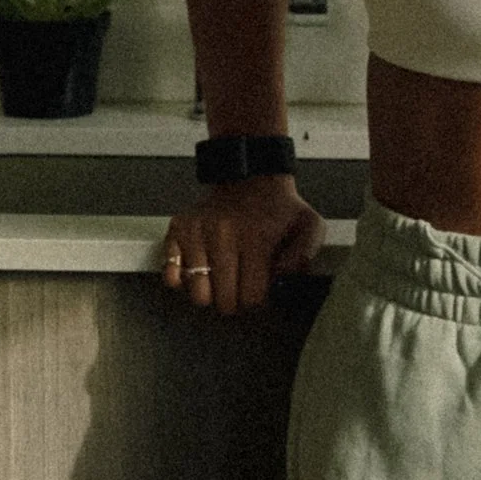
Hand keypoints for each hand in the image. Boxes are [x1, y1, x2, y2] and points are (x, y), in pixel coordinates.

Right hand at [158, 174, 323, 314]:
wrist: (251, 178)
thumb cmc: (279, 209)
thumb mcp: (310, 225)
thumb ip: (306, 254)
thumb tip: (283, 277)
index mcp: (256, 238)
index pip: (252, 298)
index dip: (258, 300)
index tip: (260, 288)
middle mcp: (223, 235)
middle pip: (225, 301)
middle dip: (236, 301)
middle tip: (241, 285)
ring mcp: (197, 233)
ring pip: (199, 294)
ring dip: (211, 293)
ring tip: (222, 279)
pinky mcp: (179, 230)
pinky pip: (171, 275)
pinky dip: (182, 280)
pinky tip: (199, 272)